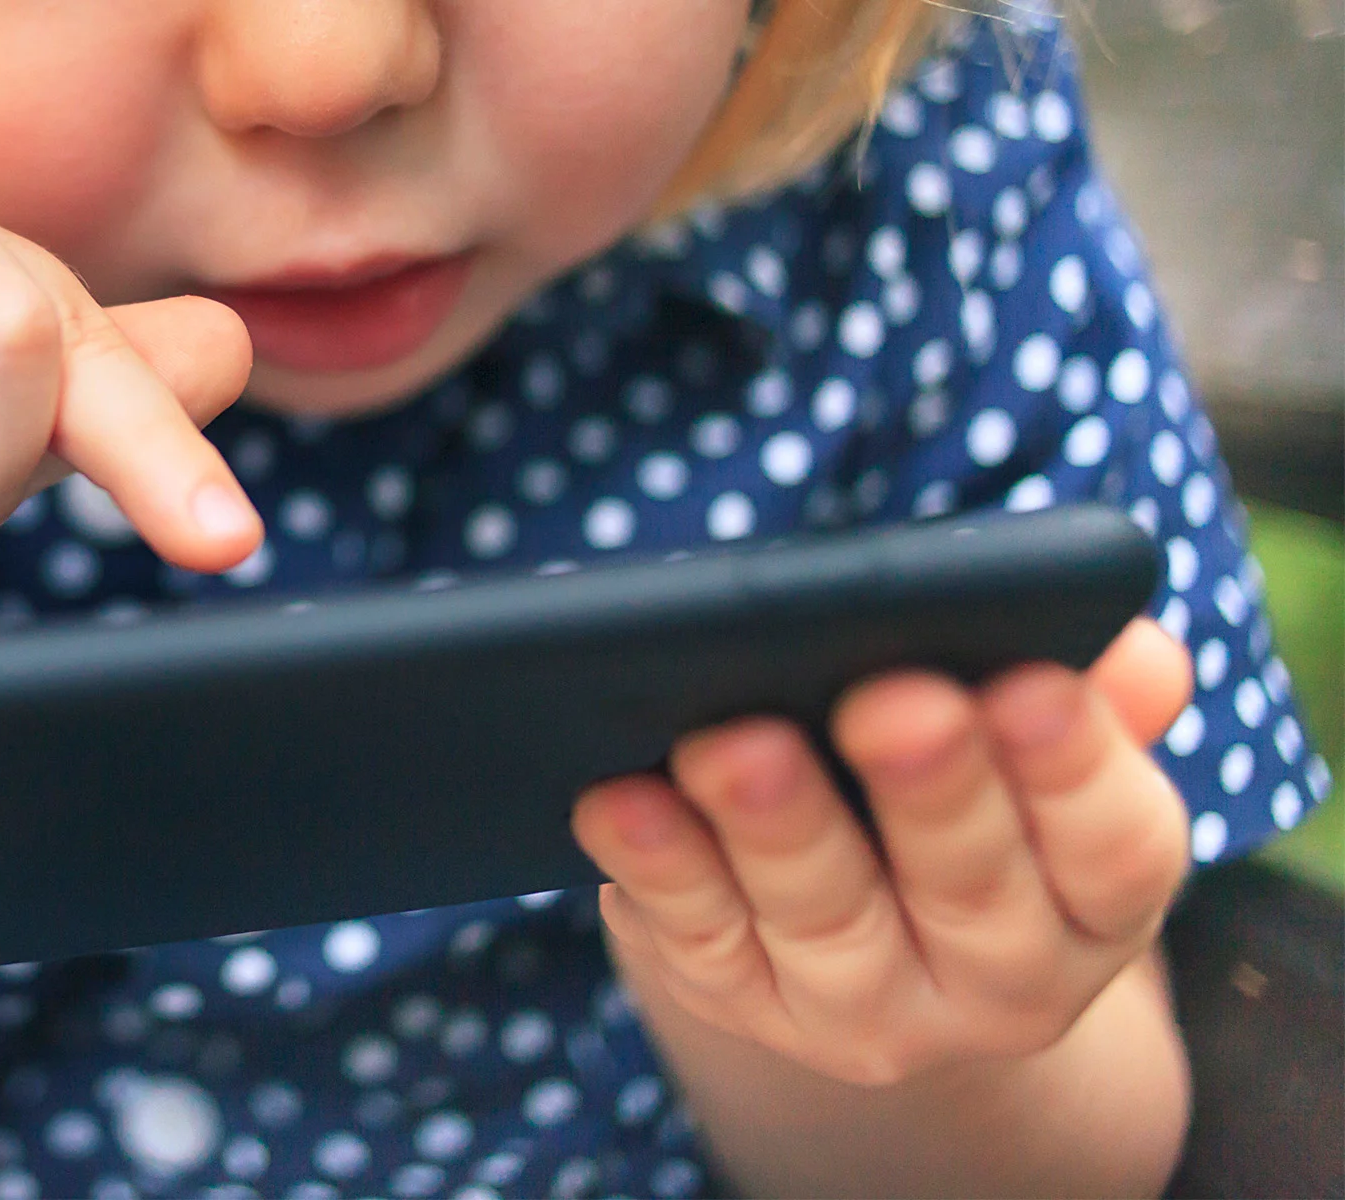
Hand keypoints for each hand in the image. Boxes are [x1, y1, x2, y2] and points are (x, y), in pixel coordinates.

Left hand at [571, 619, 1193, 1085]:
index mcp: (1097, 901)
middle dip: (929, 789)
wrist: (879, 932)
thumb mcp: (1042, 748)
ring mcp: (866, 1006)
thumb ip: (1093, 695)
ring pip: (824, 921)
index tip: (1031, 681)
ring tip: (729, 744)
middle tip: (891, 700)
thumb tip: (1129, 650)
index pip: (1116, 846)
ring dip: (774, 829)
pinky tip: (615, 799)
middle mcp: (999, 978)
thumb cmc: (962, 786)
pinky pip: (698, 940)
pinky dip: (655, 869)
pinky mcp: (743, 1001)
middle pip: (969, 888)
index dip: (1078, 766)